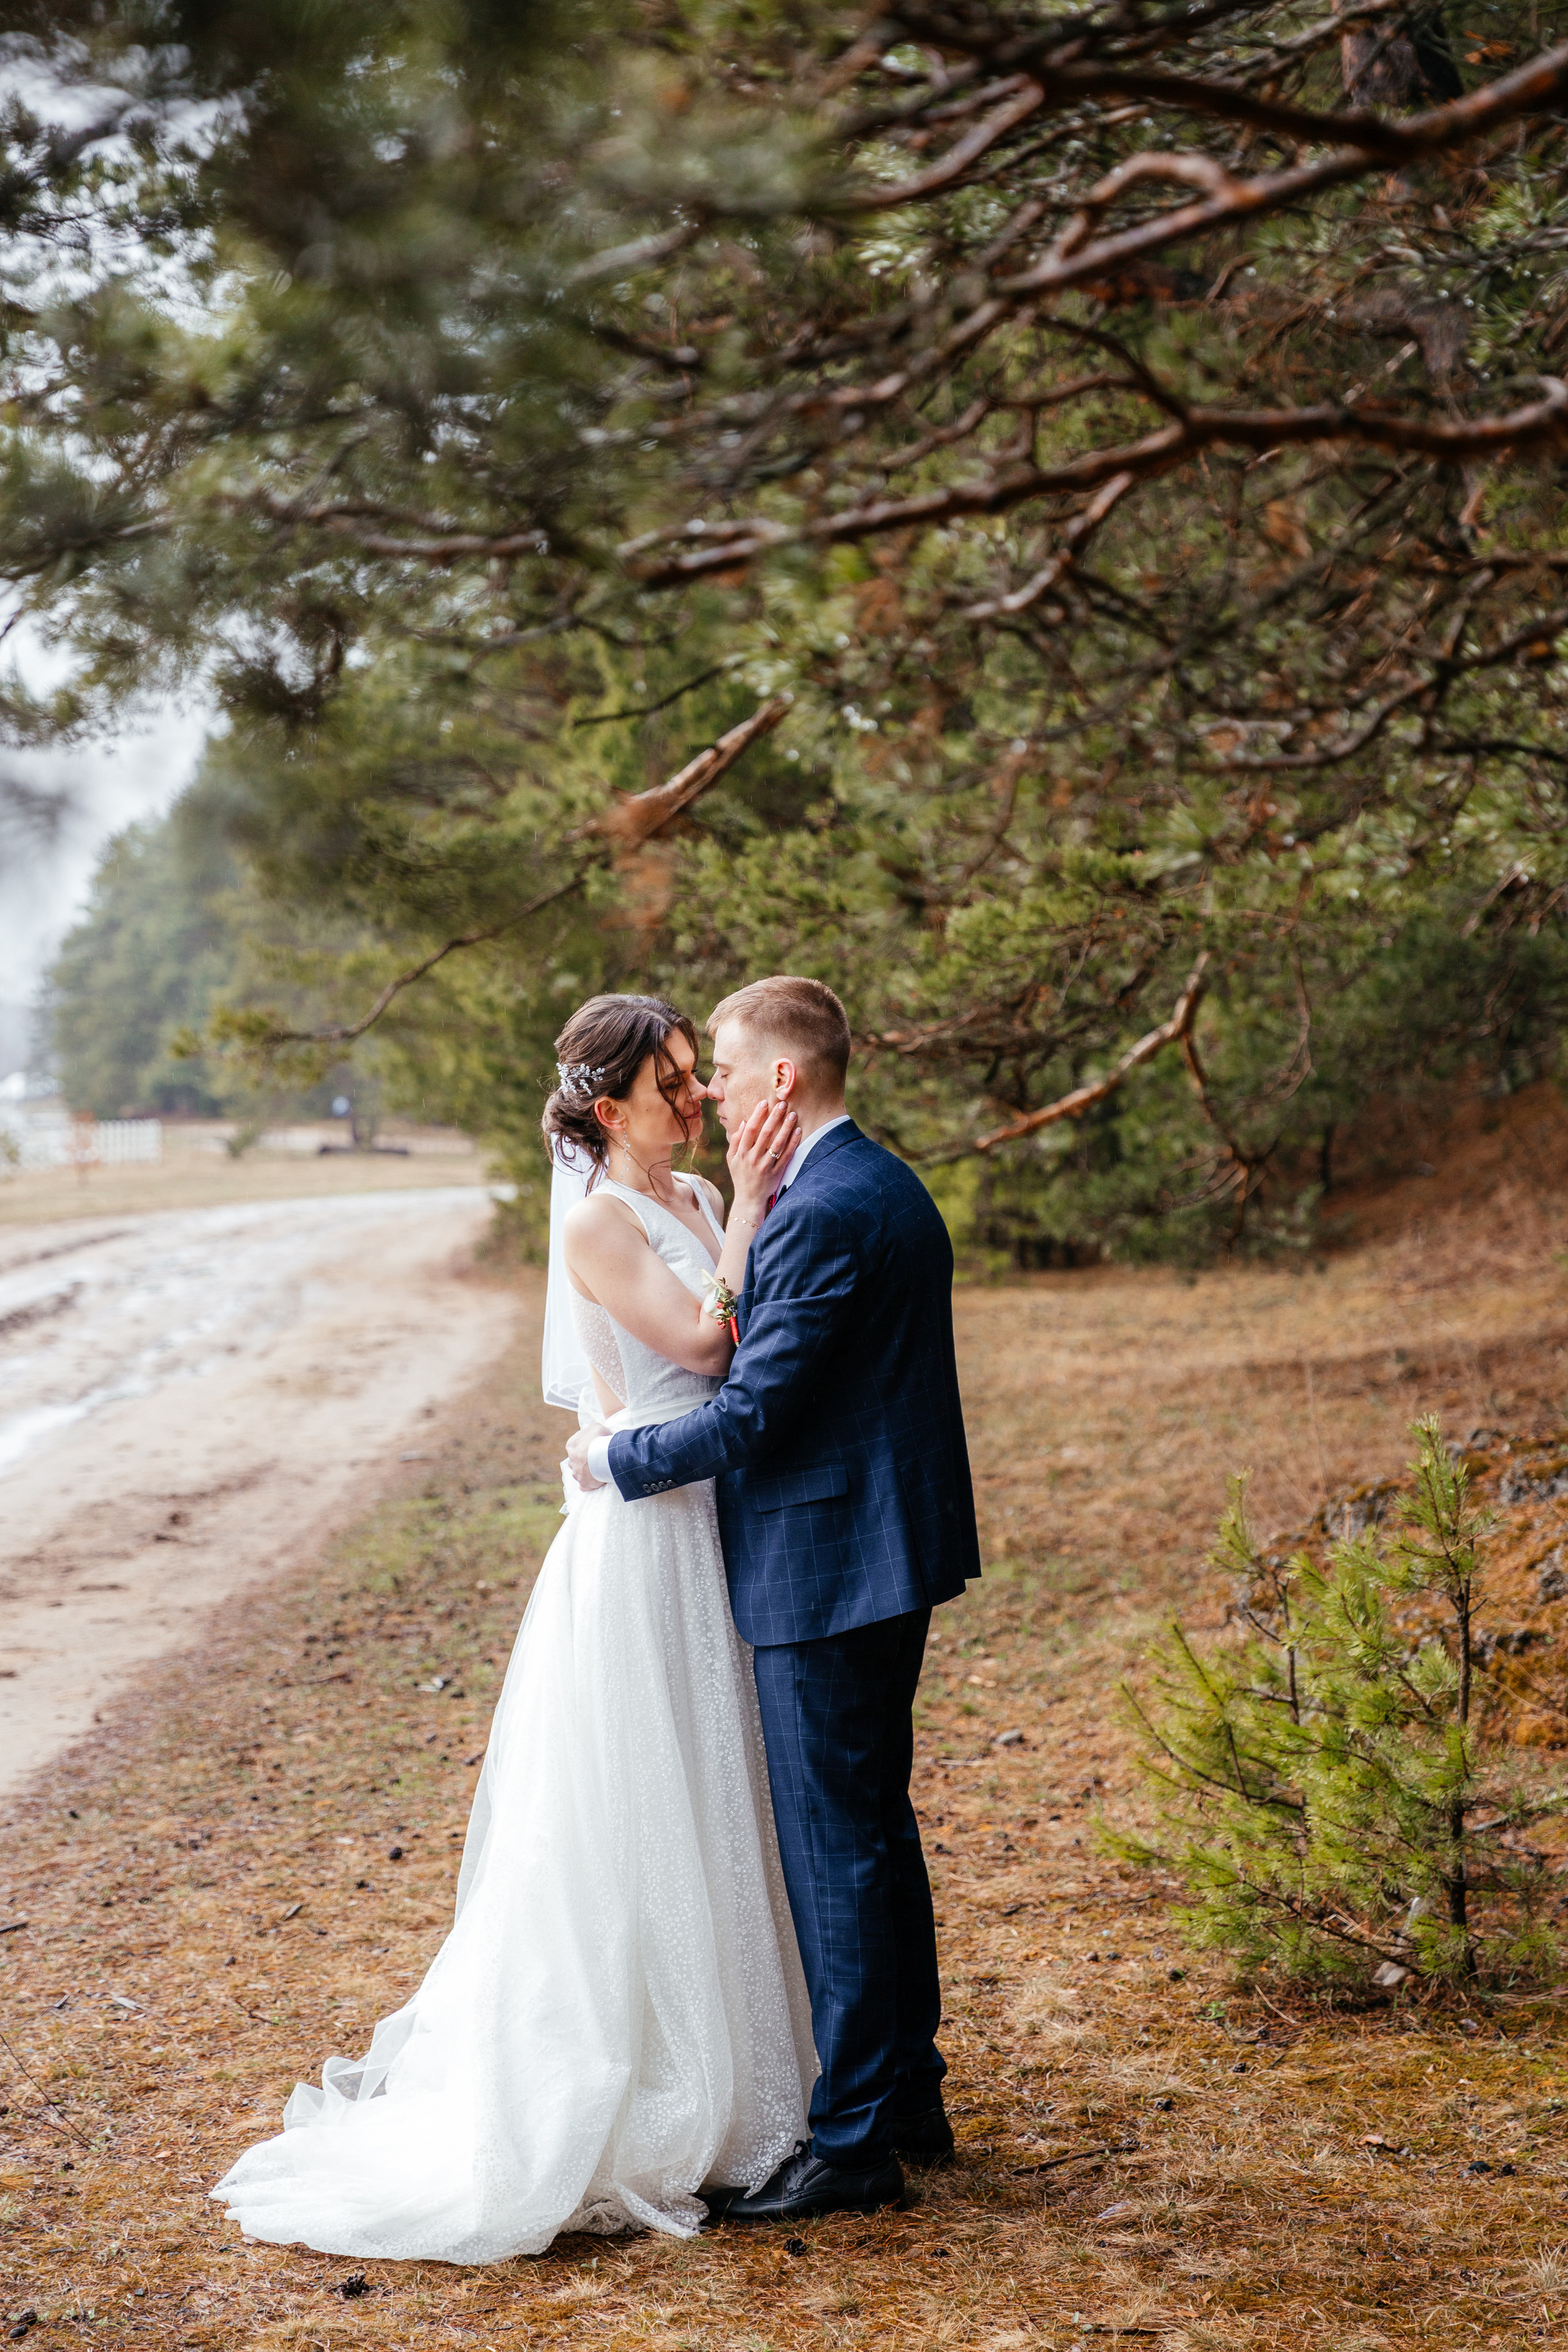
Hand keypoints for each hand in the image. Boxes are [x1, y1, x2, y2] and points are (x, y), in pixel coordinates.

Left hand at [566, 1425, 605, 1489]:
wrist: (603, 1455)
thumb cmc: (599, 1439)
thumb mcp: (595, 1426)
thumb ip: (591, 1430)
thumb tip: (592, 1432)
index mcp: (571, 1446)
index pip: (575, 1446)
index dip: (585, 1446)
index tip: (594, 1447)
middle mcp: (571, 1460)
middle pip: (576, 1460)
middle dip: (584, 1460)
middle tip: (596, 1459)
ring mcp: (576, 1473)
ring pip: (579, 1473)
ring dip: (586, 1472)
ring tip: (599, 1469)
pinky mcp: (584, 1484)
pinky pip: (585, 1485)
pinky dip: (589, 1484)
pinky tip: (596, 1481)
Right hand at [727, 1097, 799, 1223]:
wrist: (749, 1199)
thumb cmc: (740, 1176)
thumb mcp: (731, 1159)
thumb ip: (736, 1141)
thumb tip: (744, 1122)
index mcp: (741, 1153)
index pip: (750, 1130)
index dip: (757, 1115)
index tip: (764, 1102)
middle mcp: (753, 1159)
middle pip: (765, 1134)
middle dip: (774, 1117)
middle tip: (782, 1104)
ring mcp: (766, 1166)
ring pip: (778, 1143)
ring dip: (786, 1127)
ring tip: (792, 1114)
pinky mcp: (777, 1173)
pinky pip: (787, 1156)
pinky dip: (793, 1143)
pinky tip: (798, 1131)